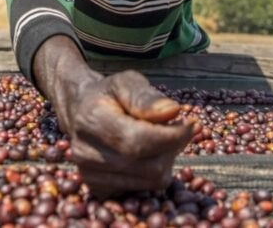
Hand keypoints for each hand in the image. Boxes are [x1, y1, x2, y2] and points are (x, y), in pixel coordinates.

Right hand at [56, 70, 196, 195]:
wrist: (79, 111)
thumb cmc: (109, 94)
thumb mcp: (127, 82)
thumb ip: (147, 97)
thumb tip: (173, 112)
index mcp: (91, 120)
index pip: (139, 140)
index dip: (173, 136)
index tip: (192, 124)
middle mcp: (86, 153)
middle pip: (148, 166)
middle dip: (174, 147)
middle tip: (181, 129)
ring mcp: (90, 175)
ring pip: (149, 181)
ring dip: (166, 160)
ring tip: (165, 139)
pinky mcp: (98, 190)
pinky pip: (141, 190)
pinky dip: (153, 173)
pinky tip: (150, 154)